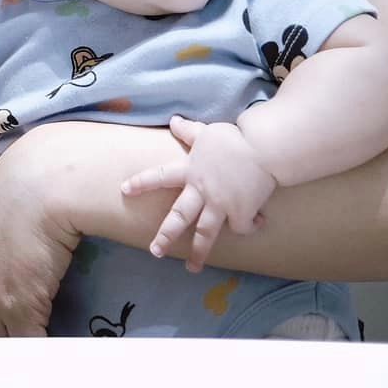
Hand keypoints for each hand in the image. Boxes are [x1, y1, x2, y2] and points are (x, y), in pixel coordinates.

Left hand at [120, 115, 276, 271]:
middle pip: (178, 217)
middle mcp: (201, 191)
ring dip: (199, 253)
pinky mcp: (241, 213)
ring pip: (205, 234)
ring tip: (192, 268)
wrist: (263, 148)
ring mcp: (220, 205)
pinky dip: (248, 227)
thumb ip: (189, 131)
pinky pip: (241, 227)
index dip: (141, 183)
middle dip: (166, 236)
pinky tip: (256, 222)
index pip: (159, 176)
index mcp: (190, 170)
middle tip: (155, 251)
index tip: (124, 190)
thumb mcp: (207, 132)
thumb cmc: (234, 138)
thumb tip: (174, 120)